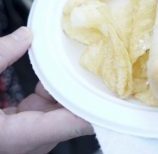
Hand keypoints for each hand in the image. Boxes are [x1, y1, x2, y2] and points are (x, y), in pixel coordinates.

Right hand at [0, 27, 92, 153]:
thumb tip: (26, 35)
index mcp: (18, 137)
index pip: (74, 123)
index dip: (99, 106)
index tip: (120, 88)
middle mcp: (27, 143)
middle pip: (69, 115)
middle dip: (79, 88)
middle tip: (95, 61)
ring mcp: (25, 140)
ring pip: (57, 112)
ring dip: (60, 89)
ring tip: (63, 65)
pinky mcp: (19, 132)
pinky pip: (42, 112)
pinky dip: (44, 95)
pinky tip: (36, 79)